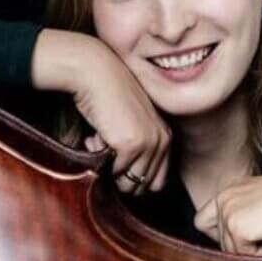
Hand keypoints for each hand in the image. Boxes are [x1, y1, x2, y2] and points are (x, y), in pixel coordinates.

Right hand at [31, 29, 171, 195]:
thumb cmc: (108, 97)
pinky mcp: (132, 144)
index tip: (116, 161)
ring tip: (101, 142)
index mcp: (165, 136)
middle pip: (143, 186)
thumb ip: (136, 148)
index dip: (132, 179)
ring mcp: (150, 143)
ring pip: (129, 184)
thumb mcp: (131, 123)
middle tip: (106, 150)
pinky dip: (100, 160)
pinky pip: (115, 172)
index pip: (157, 181)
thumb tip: (126, 184)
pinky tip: (96, 137)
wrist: (96, 74)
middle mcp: (162, 140)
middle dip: (120, 176)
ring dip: (109, 169)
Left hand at [193, 159, 261, 255]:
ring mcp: (227, 211)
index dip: (223, 236)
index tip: (249, 237)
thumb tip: (237, 248)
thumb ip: (248, 217)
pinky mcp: (237, 227)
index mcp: (229, 190)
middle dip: (248, 246)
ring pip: (234, 252)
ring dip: (261, 250)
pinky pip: (247, 256)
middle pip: (220, 242)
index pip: (204, 222)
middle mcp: (223, 197)